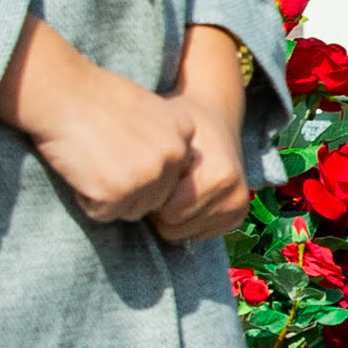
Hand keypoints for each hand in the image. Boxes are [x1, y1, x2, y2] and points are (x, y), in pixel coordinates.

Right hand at [0, 18, 188, 228]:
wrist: (61, 92)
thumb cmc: (94, 96)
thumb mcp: (145, 108)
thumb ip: (161, 139)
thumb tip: (163, 174)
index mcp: (184, 132)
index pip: (171, 175)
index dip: (138, 166)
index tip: (119, 144)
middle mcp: (174, 154)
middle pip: (155, 198)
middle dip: (126, 188)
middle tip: (100, 155)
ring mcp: (148, 174)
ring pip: (132, 211)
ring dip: (108, 196)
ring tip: (92, 160)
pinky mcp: (118, 191)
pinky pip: (103, 214)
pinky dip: (86, 199)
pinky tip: (80, 168)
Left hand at [151, 29, 253, 243]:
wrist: (214, 112)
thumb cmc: (176, 120)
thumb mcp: (157, 131)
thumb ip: (140, 159)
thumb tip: (109, 190)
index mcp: (217, 174)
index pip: (167, 214)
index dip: (148, 196)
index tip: (147, 173)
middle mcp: (233, 192)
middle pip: (174, 228)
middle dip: (159, 208)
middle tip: (158, 182)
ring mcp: (238, 205)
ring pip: (183, 235)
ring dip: (170, 215)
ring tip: (171, 186)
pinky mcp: (238, 214)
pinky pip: (197, 235)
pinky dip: (185, 218)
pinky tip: (185, 194)